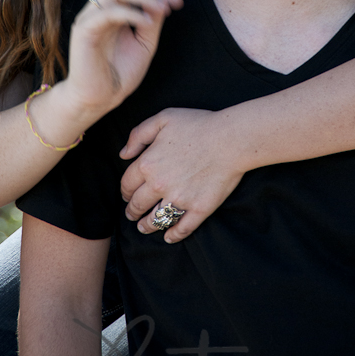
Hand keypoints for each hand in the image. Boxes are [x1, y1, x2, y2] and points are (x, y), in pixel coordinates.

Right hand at [64, 0, 182, 121]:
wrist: (100, 99)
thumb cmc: (120, 72)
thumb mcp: (145, 42)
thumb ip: (153, 19)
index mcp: (114, 6)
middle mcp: (100, 7)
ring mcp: (90, 17)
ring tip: (163, 7)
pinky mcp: (84, 30)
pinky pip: (107, 12)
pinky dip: (131, 13)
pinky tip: (148, 22)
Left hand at [119, 107, 245, 242]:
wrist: (231, 138)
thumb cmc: (198, 124)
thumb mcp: (163, 118)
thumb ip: (138, 134)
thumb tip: (123, 154)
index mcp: (147, 163)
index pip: (127, 185)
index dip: (125, 191)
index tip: (127, 194)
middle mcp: (159, 185)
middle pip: (138, 205)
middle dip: (132, 211)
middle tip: (132, 214)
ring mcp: (179, 199)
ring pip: (156, 220)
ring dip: (147, 225)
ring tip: (145, 227)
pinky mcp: (198, 208)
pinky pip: (182, 228)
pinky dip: (173, 235)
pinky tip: (168, 237)